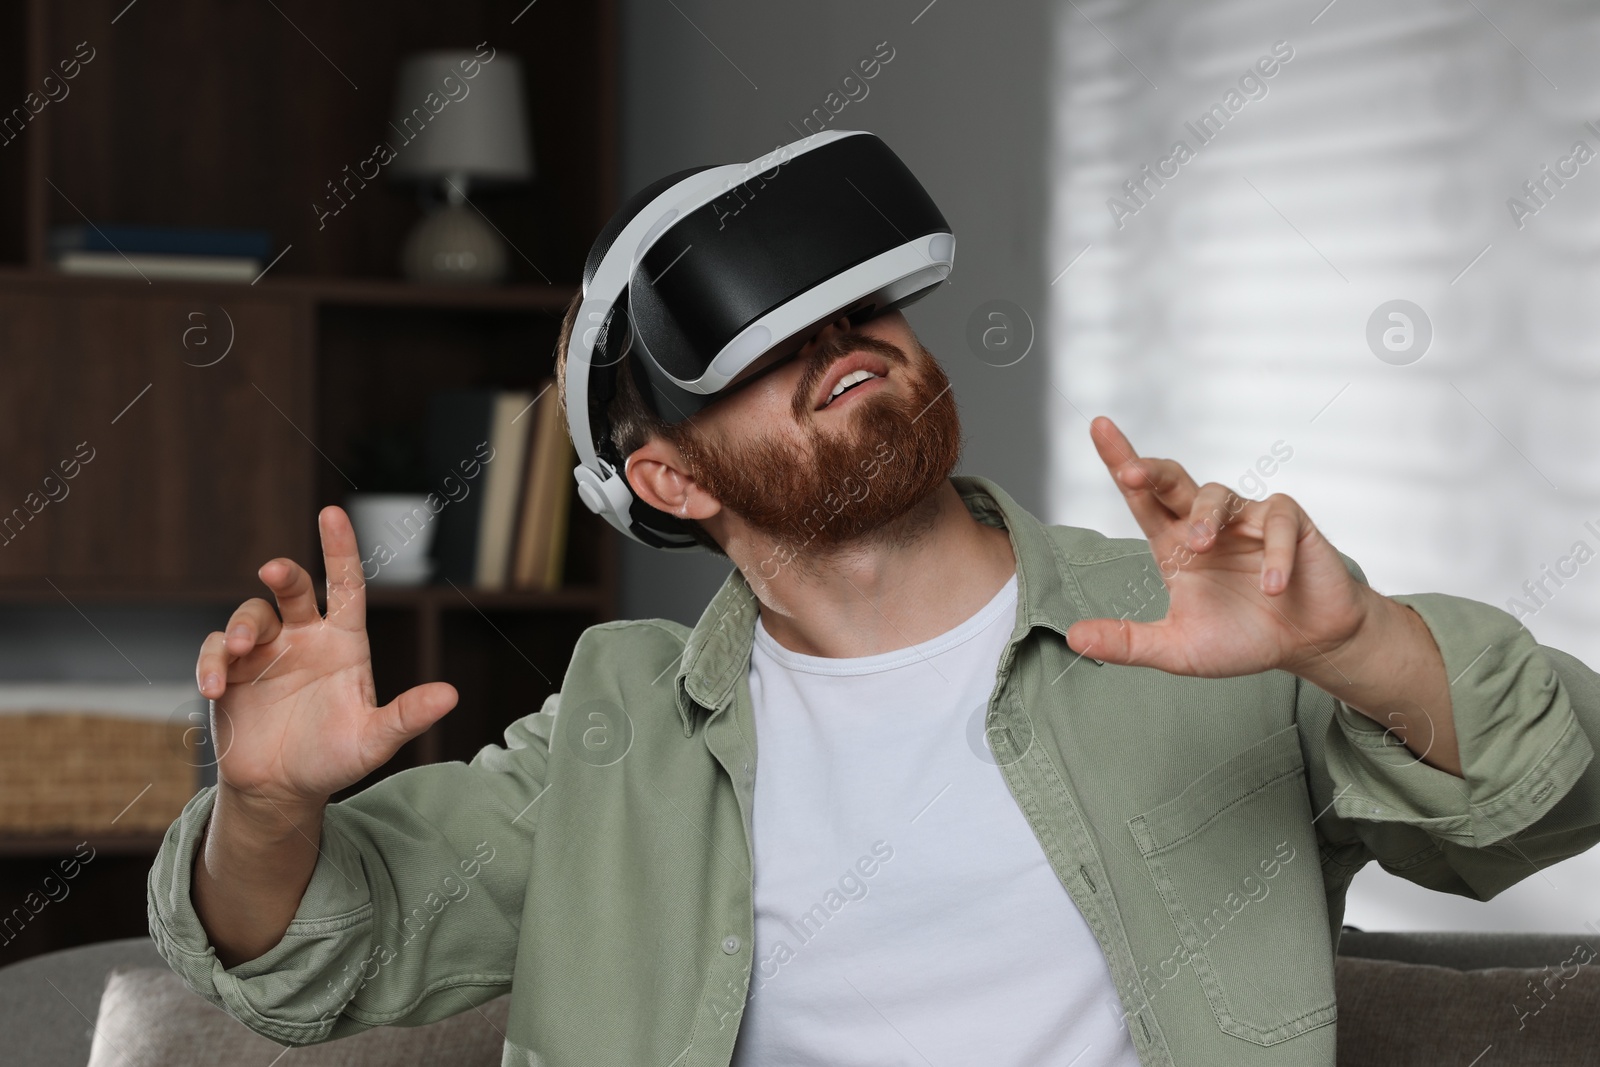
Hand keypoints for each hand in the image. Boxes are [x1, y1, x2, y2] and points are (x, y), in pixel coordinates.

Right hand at [195, 506, 457, 808]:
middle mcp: (304, 637)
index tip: (332, 513)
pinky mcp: (230, 672)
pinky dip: (213, 662)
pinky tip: (215, 686)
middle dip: (283, 574)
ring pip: (250, 615)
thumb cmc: (334, 758)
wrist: (283, 788)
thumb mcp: (374, 740)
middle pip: (292, 589)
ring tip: (242, 651)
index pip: (345, 584)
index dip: (340, 549)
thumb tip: (450, 695)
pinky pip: (217, 651)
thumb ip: (406, 716)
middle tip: (273, 570)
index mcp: (343, 642)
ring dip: (243, 626)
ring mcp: (265, 652)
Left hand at [1064, 417, 1375, 678]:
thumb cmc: (1241, 639)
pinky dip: (1273, 554)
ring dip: (1205, 517)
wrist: (1306, 643)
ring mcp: (1247, 520)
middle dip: (1150, 470)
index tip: (1098, 425)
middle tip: (1131, 474)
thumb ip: (1128, 642)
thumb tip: (1074, 637)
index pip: (1141, 497)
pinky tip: (1271, 586)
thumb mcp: (1177, 649)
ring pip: (1218, 494)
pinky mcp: (1290, 524)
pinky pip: (1277, 523)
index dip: (1120, 461)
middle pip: (1172, 480)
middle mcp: (1206, 523)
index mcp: (1173, 543)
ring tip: (1201, 547)